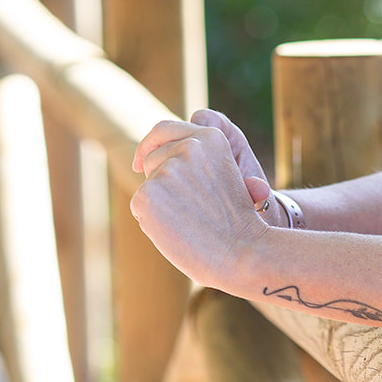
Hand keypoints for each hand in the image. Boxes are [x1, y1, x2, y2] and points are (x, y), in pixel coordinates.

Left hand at [130, 114, 270, 289]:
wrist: (242, 252)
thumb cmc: (236, 223)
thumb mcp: (224, 175)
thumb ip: (197, 161)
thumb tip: (157, 158)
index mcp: (212, 136)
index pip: (164, 129)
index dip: (150, 144)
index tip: (139, 161)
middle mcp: (189, 146)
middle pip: (152, 158)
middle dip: (158, 178)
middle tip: (184, 207)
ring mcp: (168, 169)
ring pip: (147, 184)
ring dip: (159, 202)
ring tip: (188, 221)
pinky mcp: (148, 193)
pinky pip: (139, 206)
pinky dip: (151, 221)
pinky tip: (176, 231)